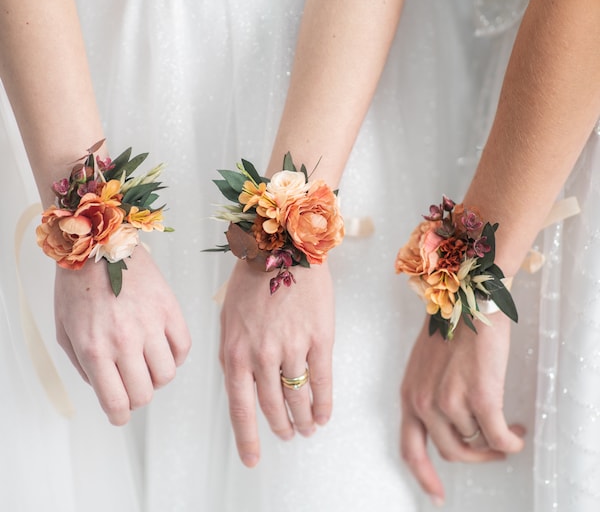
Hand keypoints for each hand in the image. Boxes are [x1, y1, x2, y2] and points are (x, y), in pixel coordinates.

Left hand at [54, 245, 190, 424]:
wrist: (99, 245)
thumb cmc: (77, 286)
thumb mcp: (64, 331)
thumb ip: (82, 365)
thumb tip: (104, 386)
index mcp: (95, 349)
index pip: (116, 402)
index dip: (119, 417)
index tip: (120, 415)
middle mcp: (125, 341)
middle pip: (144, 393)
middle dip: (136, 397)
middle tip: (132, 385)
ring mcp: (151, 324)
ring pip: (167, 374)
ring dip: (157, 377)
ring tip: (148, 364)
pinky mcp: (169, 308)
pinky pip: (184, 347)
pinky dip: (176, 355)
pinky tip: (164, 347)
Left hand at [220, 260, 334, 466]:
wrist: (284, 247)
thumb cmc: (252, 278)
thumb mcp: (228, 316)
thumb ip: (233, 352)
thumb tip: (241, 383)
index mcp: (234, 351)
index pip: (241, 408)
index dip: (248, 438)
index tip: (253, 458)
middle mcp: (261, 356)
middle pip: (272, 407)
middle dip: (280, 427)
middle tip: (287, 435)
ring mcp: (291, 348)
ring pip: (298, 398)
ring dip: (302, 419)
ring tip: (306, 429)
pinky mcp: (319, 338)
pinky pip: (322, 381)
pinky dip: (323, 403)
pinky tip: (324, 414)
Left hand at [400, 314, 524, 503]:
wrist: (467, 301)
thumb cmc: (449, 328)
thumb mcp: (423, 367)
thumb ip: (429, 396)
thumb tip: (449, 426)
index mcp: (409, 395)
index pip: (410, 448)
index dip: (423, 475)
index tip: (435, 494)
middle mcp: (424, 402)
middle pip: (451, 452)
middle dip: (476, 456)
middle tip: (493, 449)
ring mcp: (450, 401)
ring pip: (477, 443)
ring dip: (495, 442)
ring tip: (508, 430)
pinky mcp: (480, 397)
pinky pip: (498, 437)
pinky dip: (510, 441)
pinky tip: (517, 431)